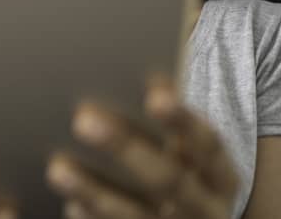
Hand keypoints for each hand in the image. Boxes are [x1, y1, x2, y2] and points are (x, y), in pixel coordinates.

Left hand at [46, 78, 237, 218]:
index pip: (208, 145)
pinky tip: (71, 203)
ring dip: (95, 191)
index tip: (155, 97)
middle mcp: (205, 208)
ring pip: (136, 214)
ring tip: (58, 168)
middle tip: (83, 120)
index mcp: (221, 177)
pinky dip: (95, 218)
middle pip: (167, 180)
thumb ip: (173, 120)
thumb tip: (147, 77)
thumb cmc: (189, 172)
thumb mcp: (195, 153)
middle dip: (126, 149)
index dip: (183, 122)